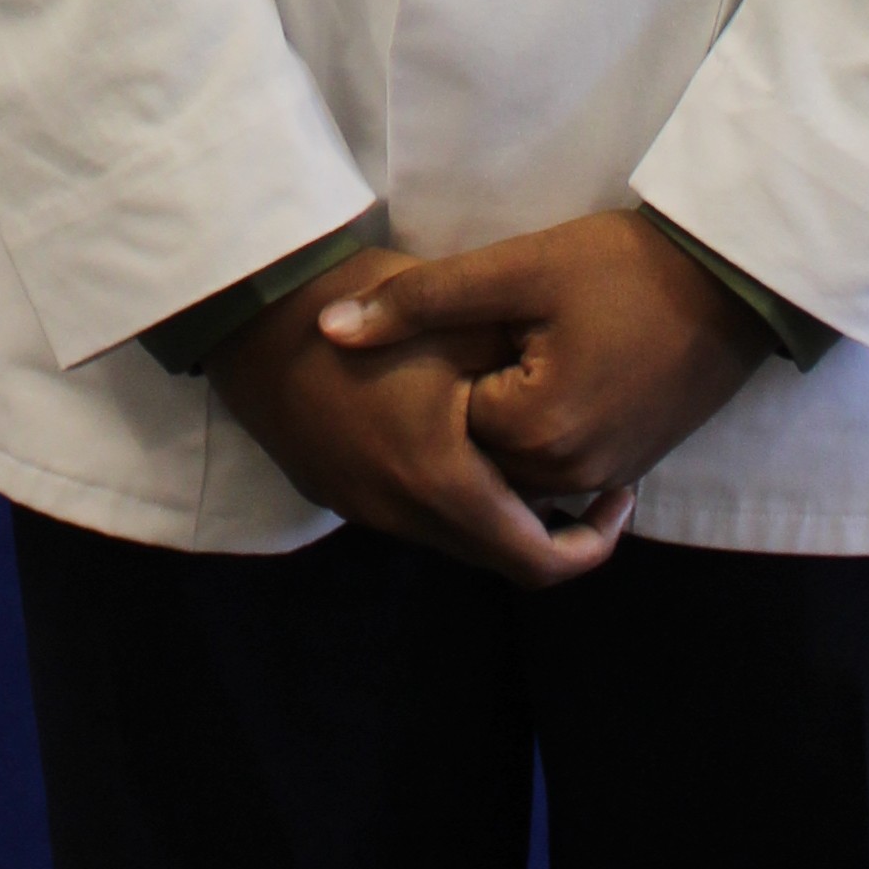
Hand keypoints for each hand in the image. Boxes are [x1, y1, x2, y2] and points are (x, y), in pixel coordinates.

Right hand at [210, 244, 633, 588]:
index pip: (538, 562)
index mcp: (441, 482)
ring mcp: (361, 509)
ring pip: (454, 538)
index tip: (617, 495)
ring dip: (496, 512)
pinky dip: (449, 496)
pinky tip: (456, 439)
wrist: (251, 307)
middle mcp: (400, 514)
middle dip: (549, 529)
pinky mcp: (334, 492)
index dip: (594, 543)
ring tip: (523, 453)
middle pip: (498, 557)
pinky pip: (411, 515)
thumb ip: (527, 378)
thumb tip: (581, 405)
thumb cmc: (363, 306)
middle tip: (583, 479)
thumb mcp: (463, 325)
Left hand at [318, 211, 771, 508]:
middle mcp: (570, 475)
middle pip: (477, 451)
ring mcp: (605, 478)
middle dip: (465, 398)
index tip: (459, 322)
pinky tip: (545, 364)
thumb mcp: (514, 268)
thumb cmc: (622, 266)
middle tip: (484, 331)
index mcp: (535, 432)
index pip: (442, 423)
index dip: (438, 368)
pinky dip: (539, 425)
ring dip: (502, 412)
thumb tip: (327, 332)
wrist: (729, 280)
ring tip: (513, 342)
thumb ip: (420, 303)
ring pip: (515, 460)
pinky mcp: (629, 468)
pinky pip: (557, 464)